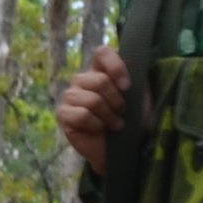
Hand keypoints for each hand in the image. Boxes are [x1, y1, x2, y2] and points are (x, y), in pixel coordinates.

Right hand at [56, 44, 126, 173]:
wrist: (123, 149)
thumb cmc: (132, 121)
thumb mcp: (139, 98)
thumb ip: (134, 79)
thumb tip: (133, 66)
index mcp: (101, 71)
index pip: (102, 53)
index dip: (115, 66)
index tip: (127, 86)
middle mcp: (82, 80)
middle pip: (100, 80)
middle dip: (117, 102)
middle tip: (122, 113)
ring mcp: (70, 96)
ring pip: (92, 100)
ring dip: (109, 116)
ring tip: (114, 125)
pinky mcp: (63, 114)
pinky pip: (81, 115)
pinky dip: (97, 125)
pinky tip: (99, 130)